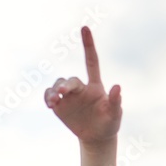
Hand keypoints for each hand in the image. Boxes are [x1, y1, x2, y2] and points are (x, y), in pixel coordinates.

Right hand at [44, 26, 122, 145]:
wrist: (97, 137)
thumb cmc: (109, 123)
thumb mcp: (115, 114)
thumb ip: (116, 101)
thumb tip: (118, 86)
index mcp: (95, 86)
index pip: (91, 62)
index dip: (88, 45)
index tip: (84, 28)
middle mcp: (80, 88)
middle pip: (70, 80)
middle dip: (65, 85)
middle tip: (62, 92)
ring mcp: (68, 96)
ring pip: (57, 86)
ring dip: (54, 91)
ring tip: (54, 101)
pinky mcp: (59, 106)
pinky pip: (50, 96)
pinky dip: (48, 97)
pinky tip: (51, 104)